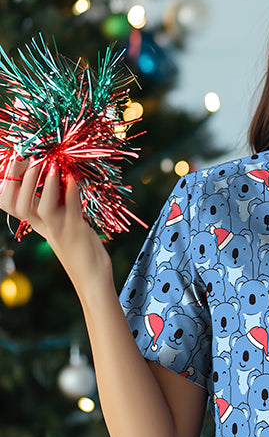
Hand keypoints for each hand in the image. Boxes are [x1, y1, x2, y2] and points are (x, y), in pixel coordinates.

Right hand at [0, 155, 108, 284]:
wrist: (92, 279)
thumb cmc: (78, 250)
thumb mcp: (61, 225)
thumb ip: (56, 204)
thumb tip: (55, 175)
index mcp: (38, 225)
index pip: (10, 205)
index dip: (6, 185)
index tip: (13, 162)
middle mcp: (44, 227)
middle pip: (20, 205)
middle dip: (22, 180)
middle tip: (28, 157)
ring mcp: (60, 230)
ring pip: (43, 207)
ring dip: (46, 184)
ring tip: (49, 164)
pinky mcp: (77, 232)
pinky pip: (72, 209)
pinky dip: (72, 192)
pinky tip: (73, 177)